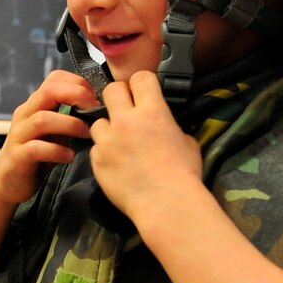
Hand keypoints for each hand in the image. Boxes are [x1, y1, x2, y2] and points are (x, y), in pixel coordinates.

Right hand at [0, 71, 99, 209]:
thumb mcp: (54, 132)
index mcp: (35, 105)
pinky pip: (36, 149)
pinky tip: (69, 156)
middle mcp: (25, 115)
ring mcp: (19, 135)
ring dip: (70, 124)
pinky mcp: (18, 157)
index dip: (78, 84)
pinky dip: (57, 151)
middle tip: (94, 110)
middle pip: (49, 91)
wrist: (9, 182)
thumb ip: (69, 118)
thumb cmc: (36, 156)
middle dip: (76, 96)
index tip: (95, 99)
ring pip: (43, 119)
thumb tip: (97, 111)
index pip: (55, 79)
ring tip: (87, 134)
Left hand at [88, 70, 203, 228]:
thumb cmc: (183, 175)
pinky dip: (104, 152)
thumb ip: (169, 126)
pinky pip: (96, 148)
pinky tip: (116, 163)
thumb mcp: (186, 141)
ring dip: (108, 128)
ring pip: (98, 121)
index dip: (142, 84)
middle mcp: (126, 121)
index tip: (144, 92)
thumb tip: (164, 126)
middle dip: (119, 97)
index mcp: (153, 111)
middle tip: (126, 110)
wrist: (166, 204)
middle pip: (111, 90)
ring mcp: (108, 141)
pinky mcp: (97, 161)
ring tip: (119, 142)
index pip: (140, 77)